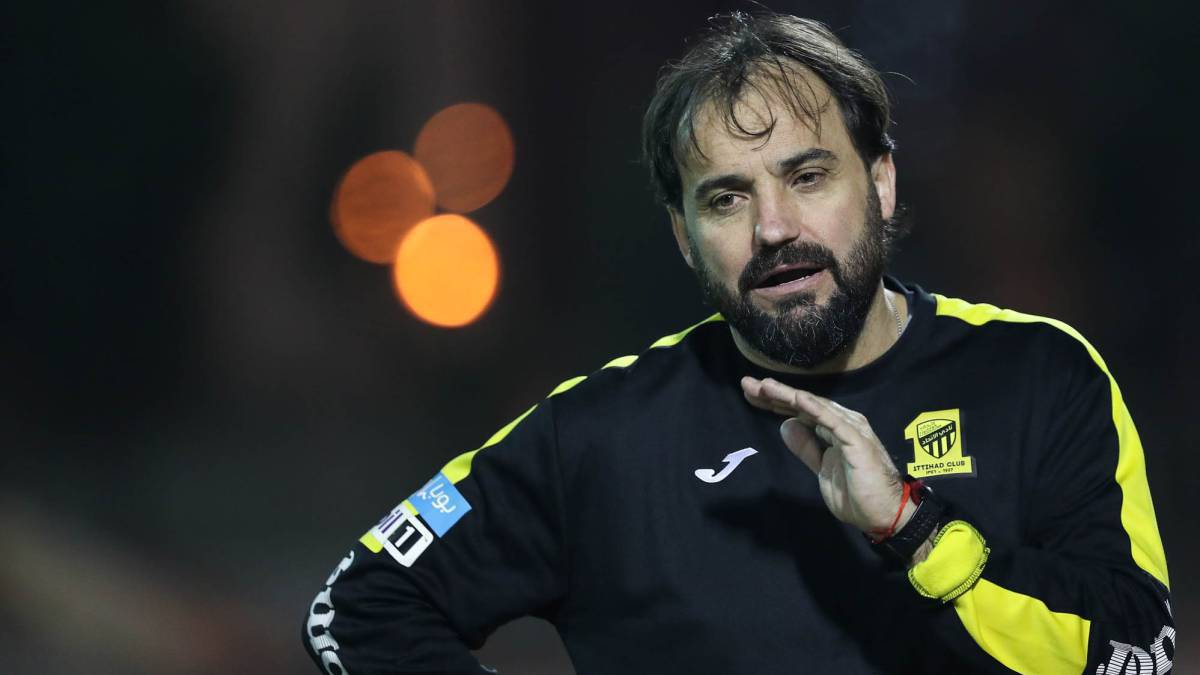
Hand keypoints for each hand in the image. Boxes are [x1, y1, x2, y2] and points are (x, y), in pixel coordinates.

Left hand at [741, 376, 912, 535]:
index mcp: (832, 429)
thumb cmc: (856, 493)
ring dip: (789, 395)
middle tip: (747, 384)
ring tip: (765, 386)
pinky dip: (815, 409)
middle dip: (774, 394)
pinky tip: (797, 398)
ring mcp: (850, 430)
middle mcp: (842, 423)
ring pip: (814, 407)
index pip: (799, 410)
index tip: (751, 394)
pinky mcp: (857, 441)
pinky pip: (833, 422)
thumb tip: (785, 425)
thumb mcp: (821, 469)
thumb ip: (806, 448)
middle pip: (803, 404)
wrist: (884, 514)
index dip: (775, 402)